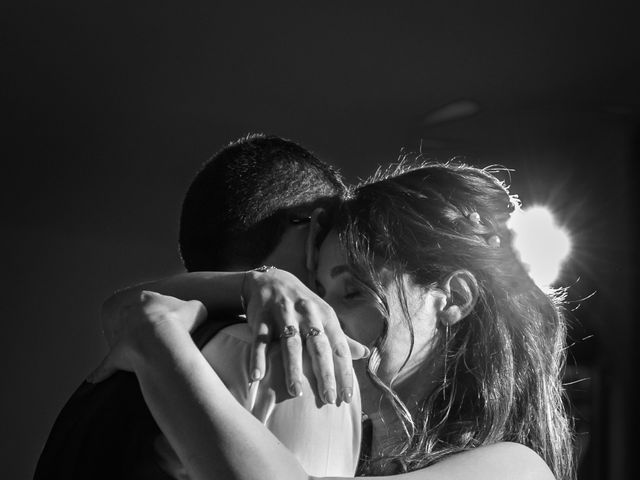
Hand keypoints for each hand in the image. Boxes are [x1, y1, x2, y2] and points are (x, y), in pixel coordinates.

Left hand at [88, 291, 206, 382]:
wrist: (162, 339)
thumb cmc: (180, 322)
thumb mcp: (197, 308)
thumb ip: (193, 309)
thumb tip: (193, 316)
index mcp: (148, 299)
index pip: (150, 300)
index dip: (159, 309)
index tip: (167, 317)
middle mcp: (130, 313)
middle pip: (130, 316)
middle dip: (138, 323)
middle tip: (152, 334)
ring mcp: (121, 333)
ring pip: (119, 336)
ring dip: (124, 342)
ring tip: (136, 353)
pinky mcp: (116, 354)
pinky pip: (107, 364)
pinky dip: (102, 371)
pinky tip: (96, 379)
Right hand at [242, 268, 368, 403]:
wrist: (272, 280)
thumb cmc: (303, 305)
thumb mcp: (324, 316)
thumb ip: (342, 338)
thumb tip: (366, 354)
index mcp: (326, 316)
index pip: (339, 348)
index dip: (344, 373)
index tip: (347, 397)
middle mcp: (308, 314)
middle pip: (318, 347)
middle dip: (325, 373)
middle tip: (328, 399)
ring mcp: (284, 314)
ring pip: (291, 344)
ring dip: (293, 368)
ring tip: (296, 392)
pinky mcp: (262, 317)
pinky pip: (260, 340)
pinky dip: (258, 358)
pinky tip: (257, 376)